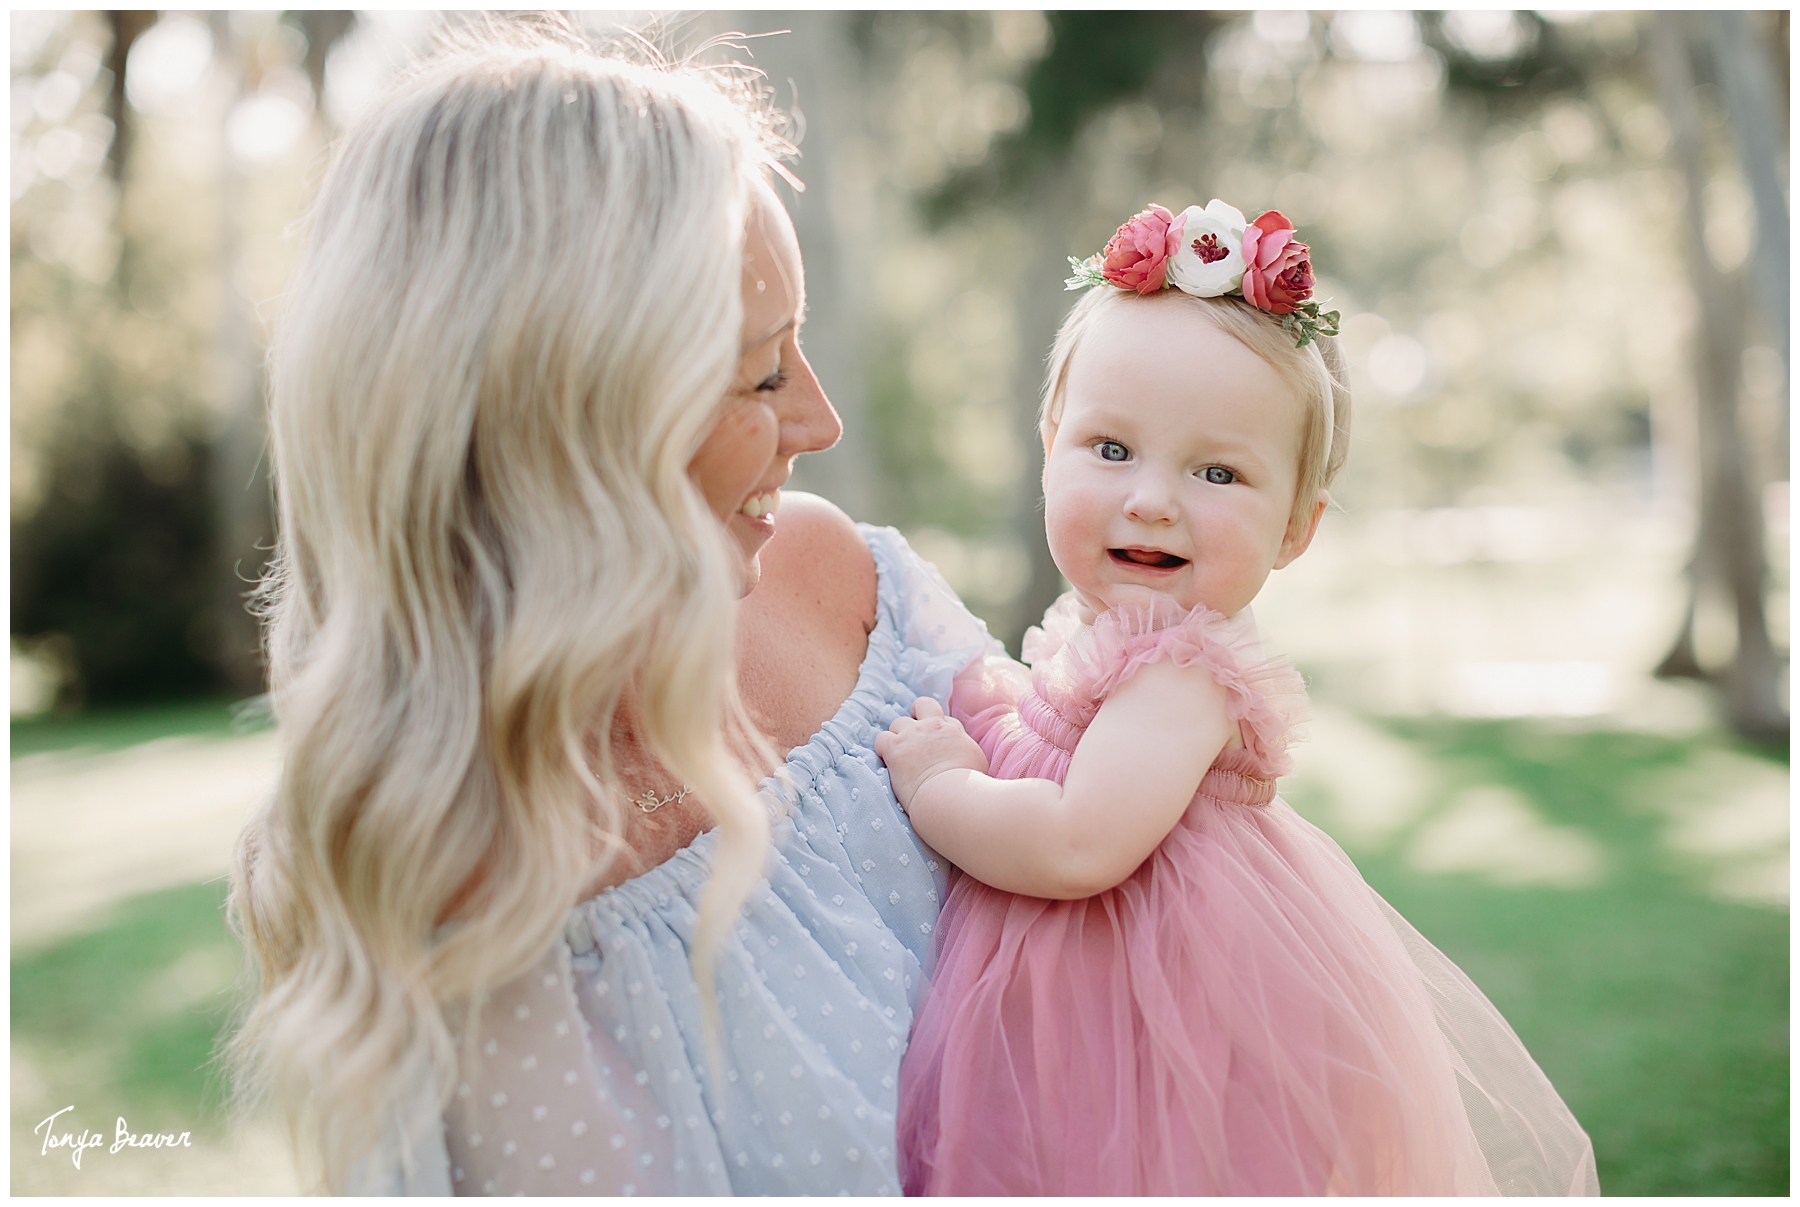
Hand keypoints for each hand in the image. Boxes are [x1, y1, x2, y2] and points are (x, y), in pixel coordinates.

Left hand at [874, 697, 988, 812]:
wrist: (951, 794)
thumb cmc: (969, 787)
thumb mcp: (978, 762)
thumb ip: (968, 753)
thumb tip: (965, 758)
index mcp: (954, 731)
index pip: (945, 720)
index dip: (939, 731)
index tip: (937, 746)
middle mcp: (933, 727)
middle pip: (922, 705)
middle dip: (917, 716)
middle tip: (914, 735)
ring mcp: (912, 735)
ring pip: (898, 722)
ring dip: (897, 736)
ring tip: (900, 756)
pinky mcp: (895, 748)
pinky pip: (881, 739)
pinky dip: (882, 748)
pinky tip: (886, 761)